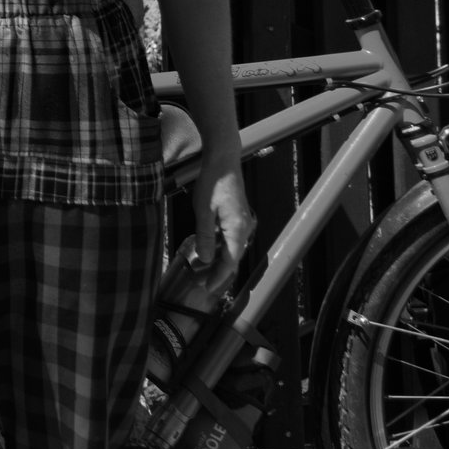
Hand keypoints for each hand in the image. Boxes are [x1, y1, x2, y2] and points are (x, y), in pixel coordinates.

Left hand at [190, 149, 254, 293]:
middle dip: (219, 272)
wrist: (224, 159)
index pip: (229, 262)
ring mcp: (243, 222)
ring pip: (232, 248)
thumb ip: (205, 235)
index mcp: (237, 229)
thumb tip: (205, 259)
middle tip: (204, 284)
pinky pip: (231, 238)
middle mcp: (244, 228)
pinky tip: (210, 249)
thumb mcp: (203, 209)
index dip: (218, 277)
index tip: (208, 289)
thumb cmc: (212, 181)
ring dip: (220, 260)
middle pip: (233, 257)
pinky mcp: (238, 216)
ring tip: (205, 271)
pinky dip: (222, 247)